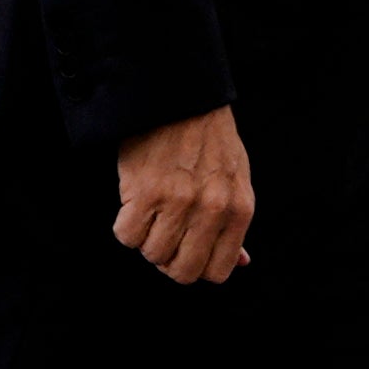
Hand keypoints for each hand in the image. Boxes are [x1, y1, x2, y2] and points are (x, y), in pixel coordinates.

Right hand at [115, 105, 254, 283]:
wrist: (179, 96)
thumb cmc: (209, 139)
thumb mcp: (235, 179)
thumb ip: (235, 224)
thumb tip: (242, 263)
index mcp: (239, 209)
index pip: (218, 271)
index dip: (197, 267)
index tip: (186, 251)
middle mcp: (212, 209)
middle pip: (183, 272)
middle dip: (169, 262)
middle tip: (164, 237)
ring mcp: (178, 202)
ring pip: (153, 255)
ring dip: (147, 240)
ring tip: (151, 214)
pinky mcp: (144, 192)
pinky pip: (127, 235)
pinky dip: (126, 226)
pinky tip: (134, 205)